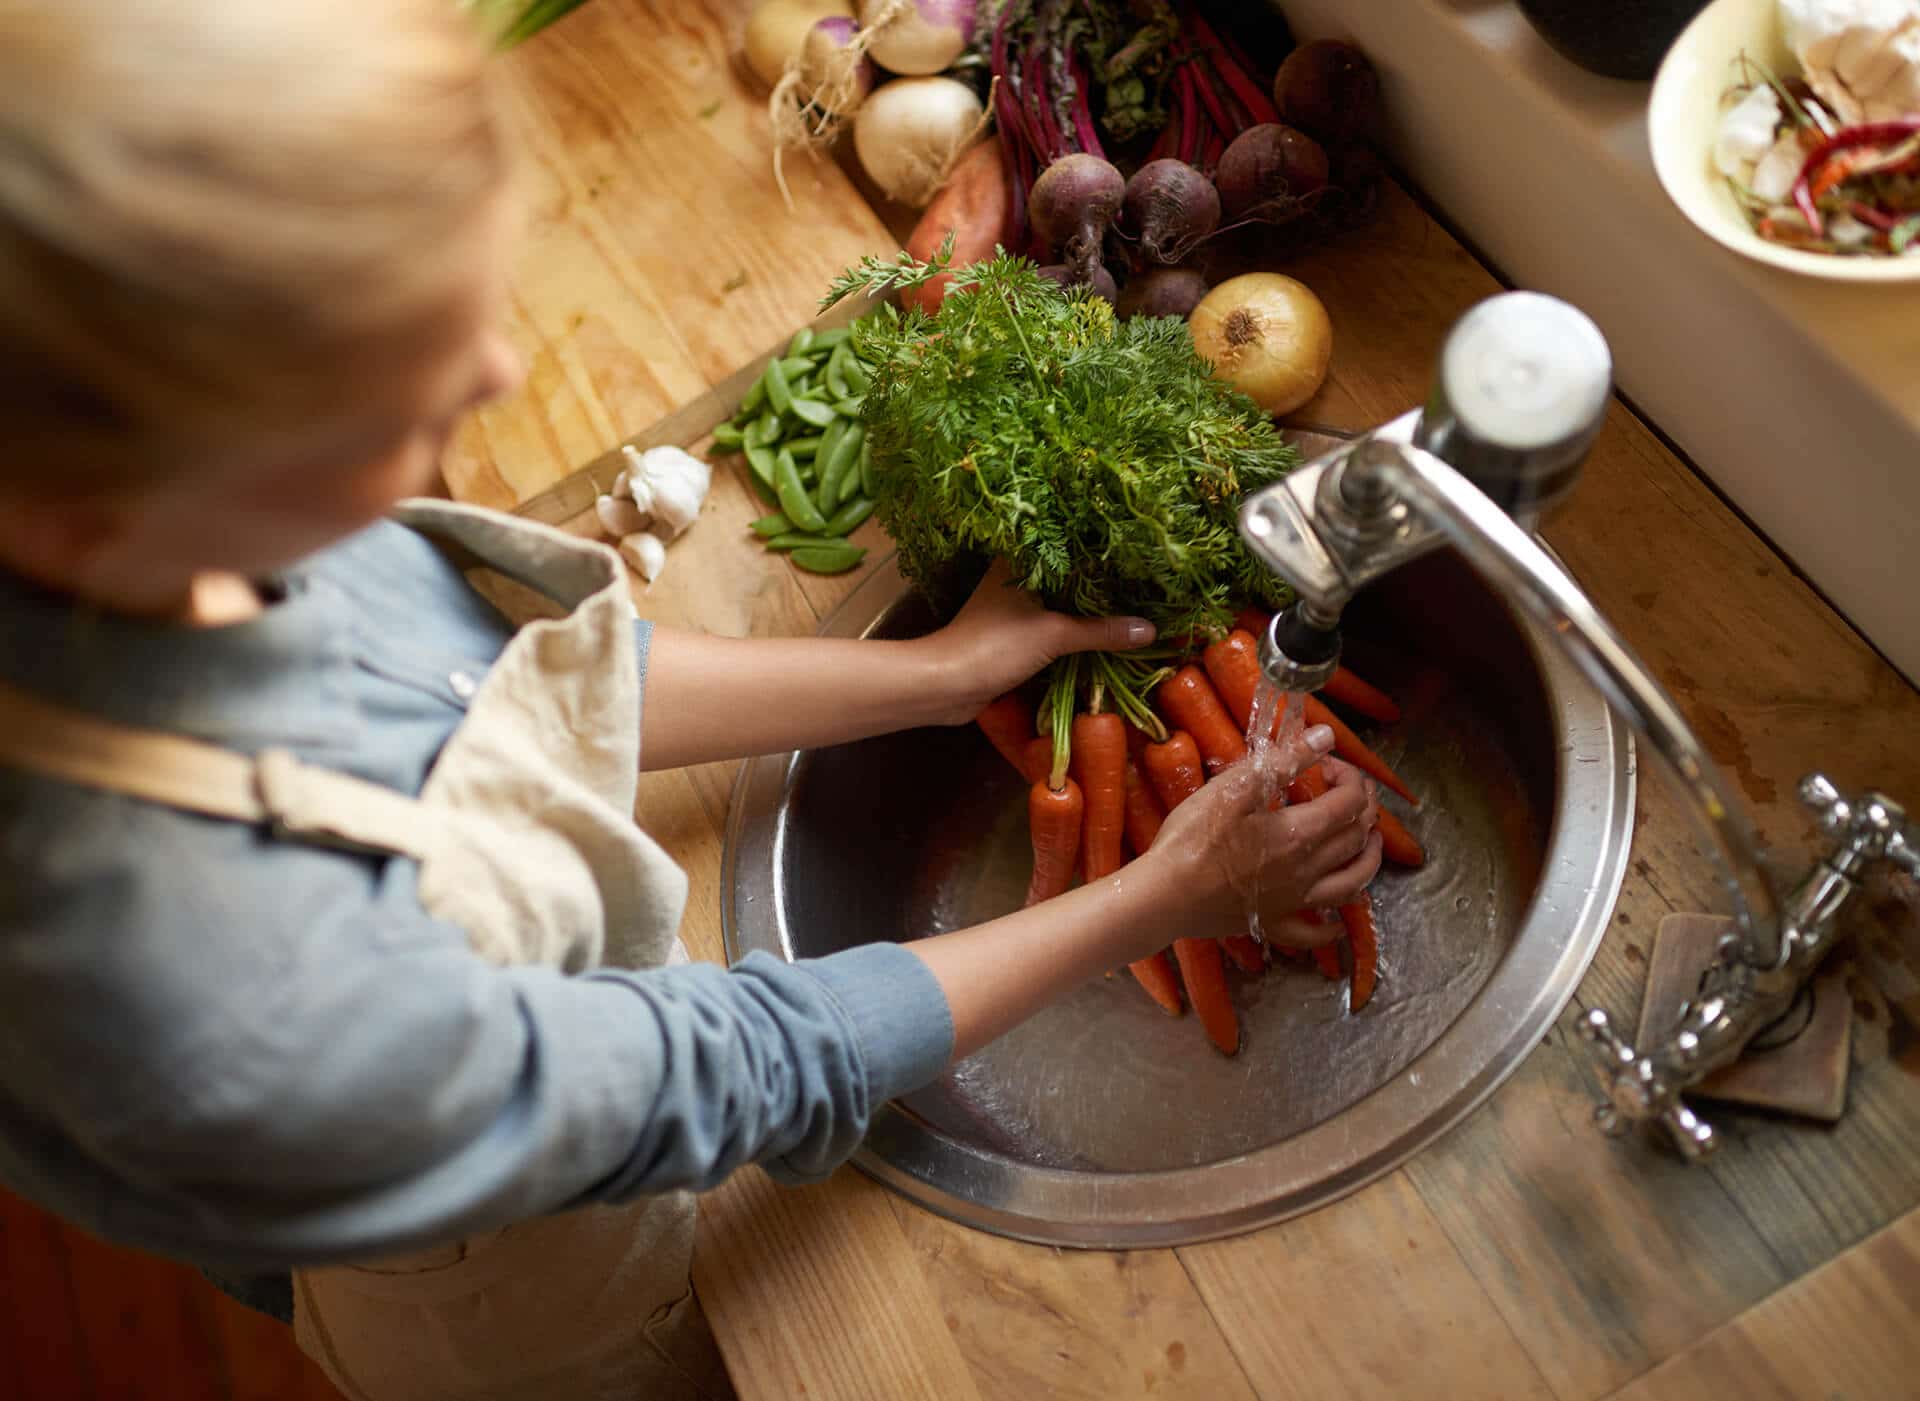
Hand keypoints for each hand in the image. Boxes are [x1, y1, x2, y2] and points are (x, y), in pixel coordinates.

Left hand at [918, 560, 1156, 725]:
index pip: (1067, 542)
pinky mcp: (1011, 634)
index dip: (1100, 547)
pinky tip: (1101, 633)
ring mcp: (1012, 606)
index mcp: (1019, 560)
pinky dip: (1073, 630)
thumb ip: (1101, 631)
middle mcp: (1015, 577)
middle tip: (1143, 580)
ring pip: (1059, 601)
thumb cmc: (994, 645)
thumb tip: (1150, 629)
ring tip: (1131, 604)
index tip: (1136, 549)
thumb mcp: (1055, 635)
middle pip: (1066, 574)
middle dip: (1099, 582)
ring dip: (1087, 608)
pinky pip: (1050, 625)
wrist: (945, 685)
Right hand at [1128, 731, 1381, 961]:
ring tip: (1370, 841)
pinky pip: (1314, 932)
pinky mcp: (1273, 923)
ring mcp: (1294, 901)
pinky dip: (1332, 928)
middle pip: (1356, 838)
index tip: (1326, 763)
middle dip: (1363, 807)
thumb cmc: (1192, 839)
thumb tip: (1325, 737)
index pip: (1349, 802)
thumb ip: (1284, 761)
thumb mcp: (1234, 788)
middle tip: (1351, 789)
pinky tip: (1337, 923)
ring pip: (1352, 883)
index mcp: (1299, 834)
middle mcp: (1307, 870)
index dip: (1349, 777)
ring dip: (1369, 859)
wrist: (1163, 896)